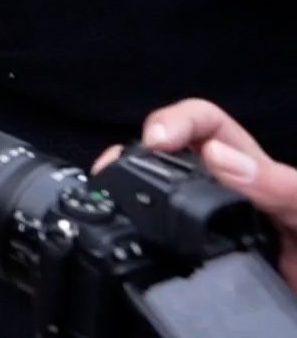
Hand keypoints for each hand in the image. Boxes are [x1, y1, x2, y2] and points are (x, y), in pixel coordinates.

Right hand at [94, 99, 296, 290]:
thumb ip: (279, 185)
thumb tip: (216, 156)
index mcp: (249, 166)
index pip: (203, 122)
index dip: (174, 121)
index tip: (156, 141)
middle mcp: (221, 188)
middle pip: (165, 151)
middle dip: (132, 151)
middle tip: (111, 170)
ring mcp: (205, 224)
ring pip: (153, 189)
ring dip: (124, 183)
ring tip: (104, 192)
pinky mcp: (194, 261)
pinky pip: (155, 237)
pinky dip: (132, 227)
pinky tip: (122, 234)